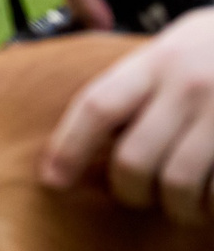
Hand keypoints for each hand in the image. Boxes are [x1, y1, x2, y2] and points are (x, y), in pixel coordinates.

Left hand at [42, 8, 213, 222]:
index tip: (53, 180)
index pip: (97, 107)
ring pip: (177, 184)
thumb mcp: (180, 44)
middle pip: (133, 160)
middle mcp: (190, 85)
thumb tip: (93, 133)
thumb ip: (141, 81)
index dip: (68, 148)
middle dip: (129, 190)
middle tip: (139, 194)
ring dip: (177, 206)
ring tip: (184, 204)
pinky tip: (213, 197)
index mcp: (160, 60)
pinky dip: (213, 203)